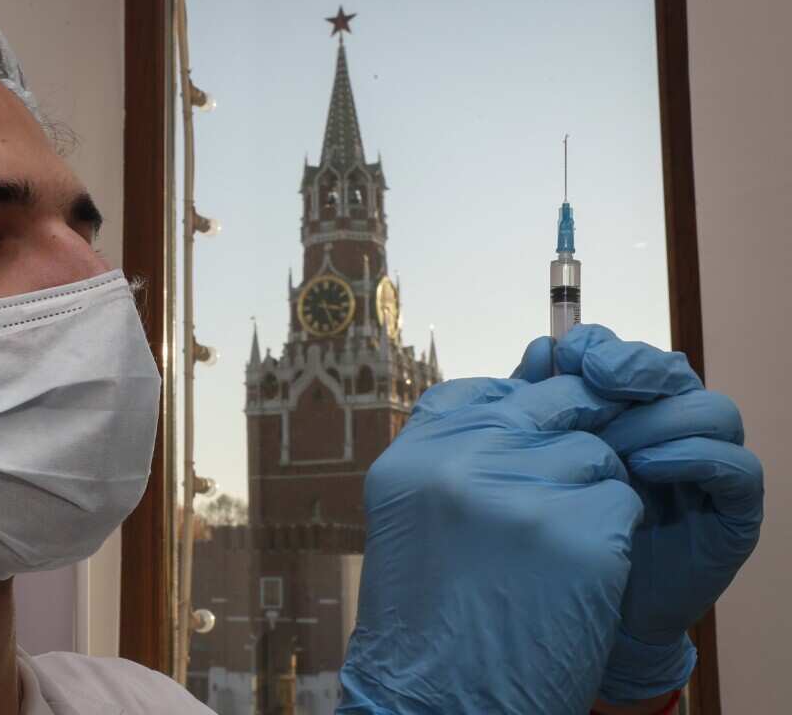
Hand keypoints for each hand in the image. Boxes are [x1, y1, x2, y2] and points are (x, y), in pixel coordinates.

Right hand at [338, 374, 641, 713]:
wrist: (437, 699)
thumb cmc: (430, 610)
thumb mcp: (420, 511)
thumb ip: (469, 436)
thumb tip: (546, 355)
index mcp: (414, 451)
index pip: (493, 388)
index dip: (525, 420)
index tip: (517, 462)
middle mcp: (459, 460)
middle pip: (553, 404)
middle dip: (570, 442)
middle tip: (555, 498)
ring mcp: (520, 494)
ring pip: (596, 455)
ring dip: (590, 498)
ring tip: (549, 553)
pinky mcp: (576, 535)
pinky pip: (621, 502)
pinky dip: (611, 537)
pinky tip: (573, 575)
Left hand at [514, 326, 763, 702]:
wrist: (584, 608)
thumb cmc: (559, 527)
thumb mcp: (540, 461)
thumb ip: (538, 407)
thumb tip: (541, 348)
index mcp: (626, 409)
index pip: (626, 355)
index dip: (600, 345)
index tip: (565, 354)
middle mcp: (673, 429)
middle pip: (673, 372)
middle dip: (634, 365)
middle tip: (595, 374)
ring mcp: (709, 466)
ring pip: (710, 411)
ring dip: (658, 418)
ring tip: (612, 443)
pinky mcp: (735, 509)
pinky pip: (736, 466)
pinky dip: (693, 456)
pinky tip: (644, 467)